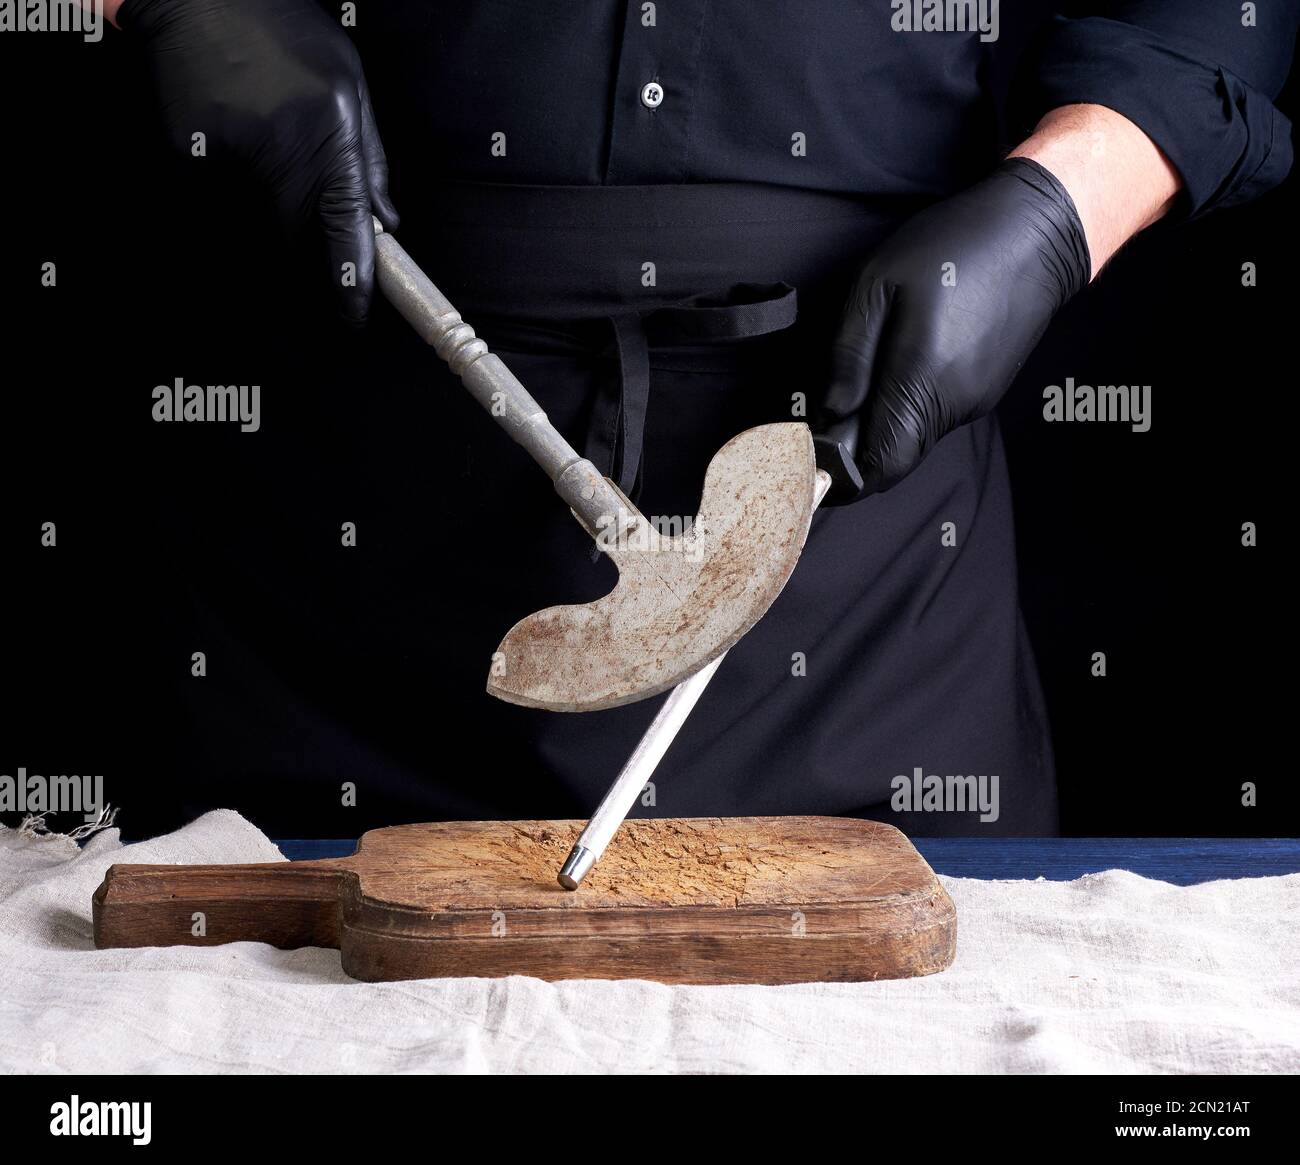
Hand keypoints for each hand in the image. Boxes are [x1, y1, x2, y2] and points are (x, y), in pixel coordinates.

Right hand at [119, 0, 398, 323]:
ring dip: (269, 230)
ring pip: (254, 231)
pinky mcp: (187, 157)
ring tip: (269, 177)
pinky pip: (217, 205)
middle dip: (306, 263)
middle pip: (295, 243)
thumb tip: (385, 223)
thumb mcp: (348, 85)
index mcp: (329, 133)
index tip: (352, 314)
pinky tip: (238, 156)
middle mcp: (280, 149)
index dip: (348, 280)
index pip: (344, 227)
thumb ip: (370, 159)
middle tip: (315, 271)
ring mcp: (228, 156)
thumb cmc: (283, 33)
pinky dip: (232, 201)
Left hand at [815, 157, 1089, 499]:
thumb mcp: (878, 284)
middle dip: (859, 450)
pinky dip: (911, 408)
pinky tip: (906, 363)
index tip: (817, 451)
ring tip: (871, 376)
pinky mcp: (986, 391)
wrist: (1037, 232)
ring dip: (885, 425)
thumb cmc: (951, 247)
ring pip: (916, 440)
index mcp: (921, 381)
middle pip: (896, 461)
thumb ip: (850, 354)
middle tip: (833, 413)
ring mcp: (975, 401)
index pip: (878, 466)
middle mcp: (953, 404)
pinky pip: (937, 418)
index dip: (844, 472)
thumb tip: (832, 411)